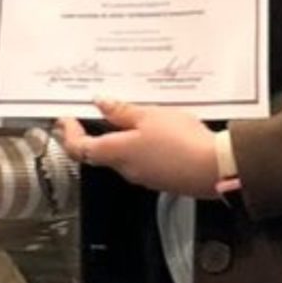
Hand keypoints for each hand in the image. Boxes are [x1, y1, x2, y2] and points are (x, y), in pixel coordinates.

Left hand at [56, 97, 221, 198]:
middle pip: (98, 153)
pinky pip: (142, 160)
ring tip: (123, 117)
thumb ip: (122, 111)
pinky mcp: (162, 178)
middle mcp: (126, 169)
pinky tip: (150, 133)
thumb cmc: (183, 143)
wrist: (216, 168)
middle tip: (87, 116)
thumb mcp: (149, 116)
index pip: (79, 148)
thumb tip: (101, 104)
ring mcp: (144, 176)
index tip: (65, 120)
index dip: (69, 134)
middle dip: (90, 134)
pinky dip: (137, 146)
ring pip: (121, 156)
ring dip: (116, 138)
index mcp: (116, 152)